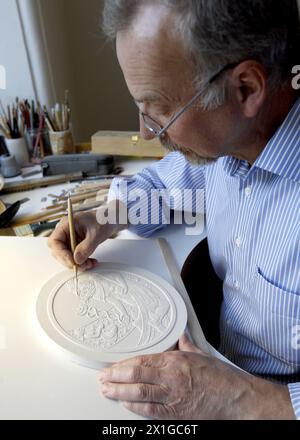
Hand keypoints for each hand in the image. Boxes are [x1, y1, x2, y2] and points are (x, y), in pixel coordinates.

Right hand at [48, 209, 116, 270]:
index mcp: (66, 224)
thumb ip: (86, 247)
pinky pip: (74, 257)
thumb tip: (76, 260)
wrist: (111, 220)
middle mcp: (65, 232)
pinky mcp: (76, 245)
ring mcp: (70, 239)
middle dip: (70, 261)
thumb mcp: (96, 234)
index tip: (72, 262)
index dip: (61, 254)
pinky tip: (91, 262)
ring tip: (90, 264)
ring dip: (77, 263)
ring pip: (67, 256)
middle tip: (82, 266)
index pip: (55, 241)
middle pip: (58, 251)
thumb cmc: (103, 220)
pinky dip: (82, 262)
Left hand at [98, 334, 293, 419]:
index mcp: (176, 360)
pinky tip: (125, 405)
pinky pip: (150, 410)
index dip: (124, 364)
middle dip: (116, 377)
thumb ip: (187, 345)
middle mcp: (171, 377)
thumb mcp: (201, 355)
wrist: (236, 398)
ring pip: (139, 393)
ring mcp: (172, 396)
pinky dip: (135, 408)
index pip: (142, 360)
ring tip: (107, 391)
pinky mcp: (176, 413)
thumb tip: (181, 335)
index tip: (113, 366)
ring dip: (120, 392)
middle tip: (103, 378)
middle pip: (136, 375)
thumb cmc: (220, 377)